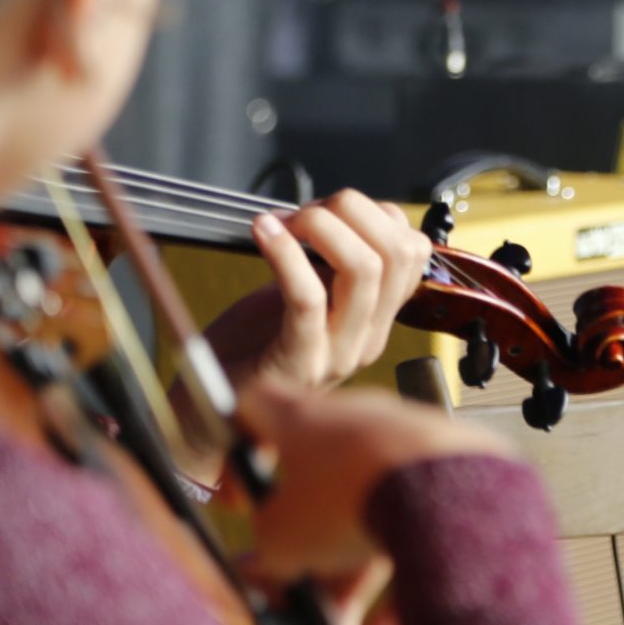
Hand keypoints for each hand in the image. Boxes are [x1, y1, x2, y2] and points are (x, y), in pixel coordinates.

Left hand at [203, 189, 432, 393]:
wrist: (210, 415)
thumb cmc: (250, 350)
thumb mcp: (305, 300)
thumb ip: (330, 269)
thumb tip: (337, 215)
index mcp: (376, 319)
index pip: (413, 251)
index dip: (375, 214)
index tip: (327, 209)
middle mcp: (368, 337)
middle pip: (397, 252)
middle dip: (352, 211)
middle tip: (303, 213)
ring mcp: (338, 353)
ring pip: (365, 269)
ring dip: (321, 227)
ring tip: (282, 223)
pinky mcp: (298, 363)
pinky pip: (308, 299)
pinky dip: (286, 254)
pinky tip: (264, 234)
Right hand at [237, 382, 512, 584]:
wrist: (449, 493)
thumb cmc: (352, 501)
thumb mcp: (281, 538)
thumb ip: (267, 551)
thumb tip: (275, 564)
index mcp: (305, 417)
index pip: (257, 406)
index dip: (239, 448)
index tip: (240, 496)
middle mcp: (360, 419)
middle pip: (320, 485)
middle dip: (308, 550)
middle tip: (297, 595)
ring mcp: (409, 441)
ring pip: (371, 516)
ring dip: (355, 580)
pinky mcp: (453, 471)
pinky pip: (418, 530)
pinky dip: (400, 579)